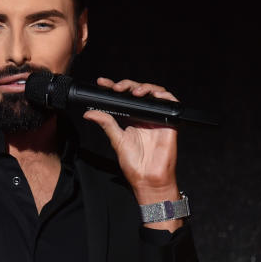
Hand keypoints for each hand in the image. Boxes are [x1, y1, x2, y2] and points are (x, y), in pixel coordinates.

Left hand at [82, 77, 180, 202]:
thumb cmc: (134, 163)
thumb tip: (90, 113)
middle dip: (127, 85)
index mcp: (131, 118)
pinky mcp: (169, 122)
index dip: (115, 87)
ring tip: (134, 92)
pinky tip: (154, 95)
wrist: (148, 178)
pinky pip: (171, 103)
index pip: (123, 98)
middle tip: (117, 88)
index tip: (102, 83)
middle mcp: (144, 115)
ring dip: (145, 87)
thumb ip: (106, 123)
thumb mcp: (116, 140)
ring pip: (155, 93)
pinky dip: (164, 96)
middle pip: (139, 91)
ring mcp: (157, 117)